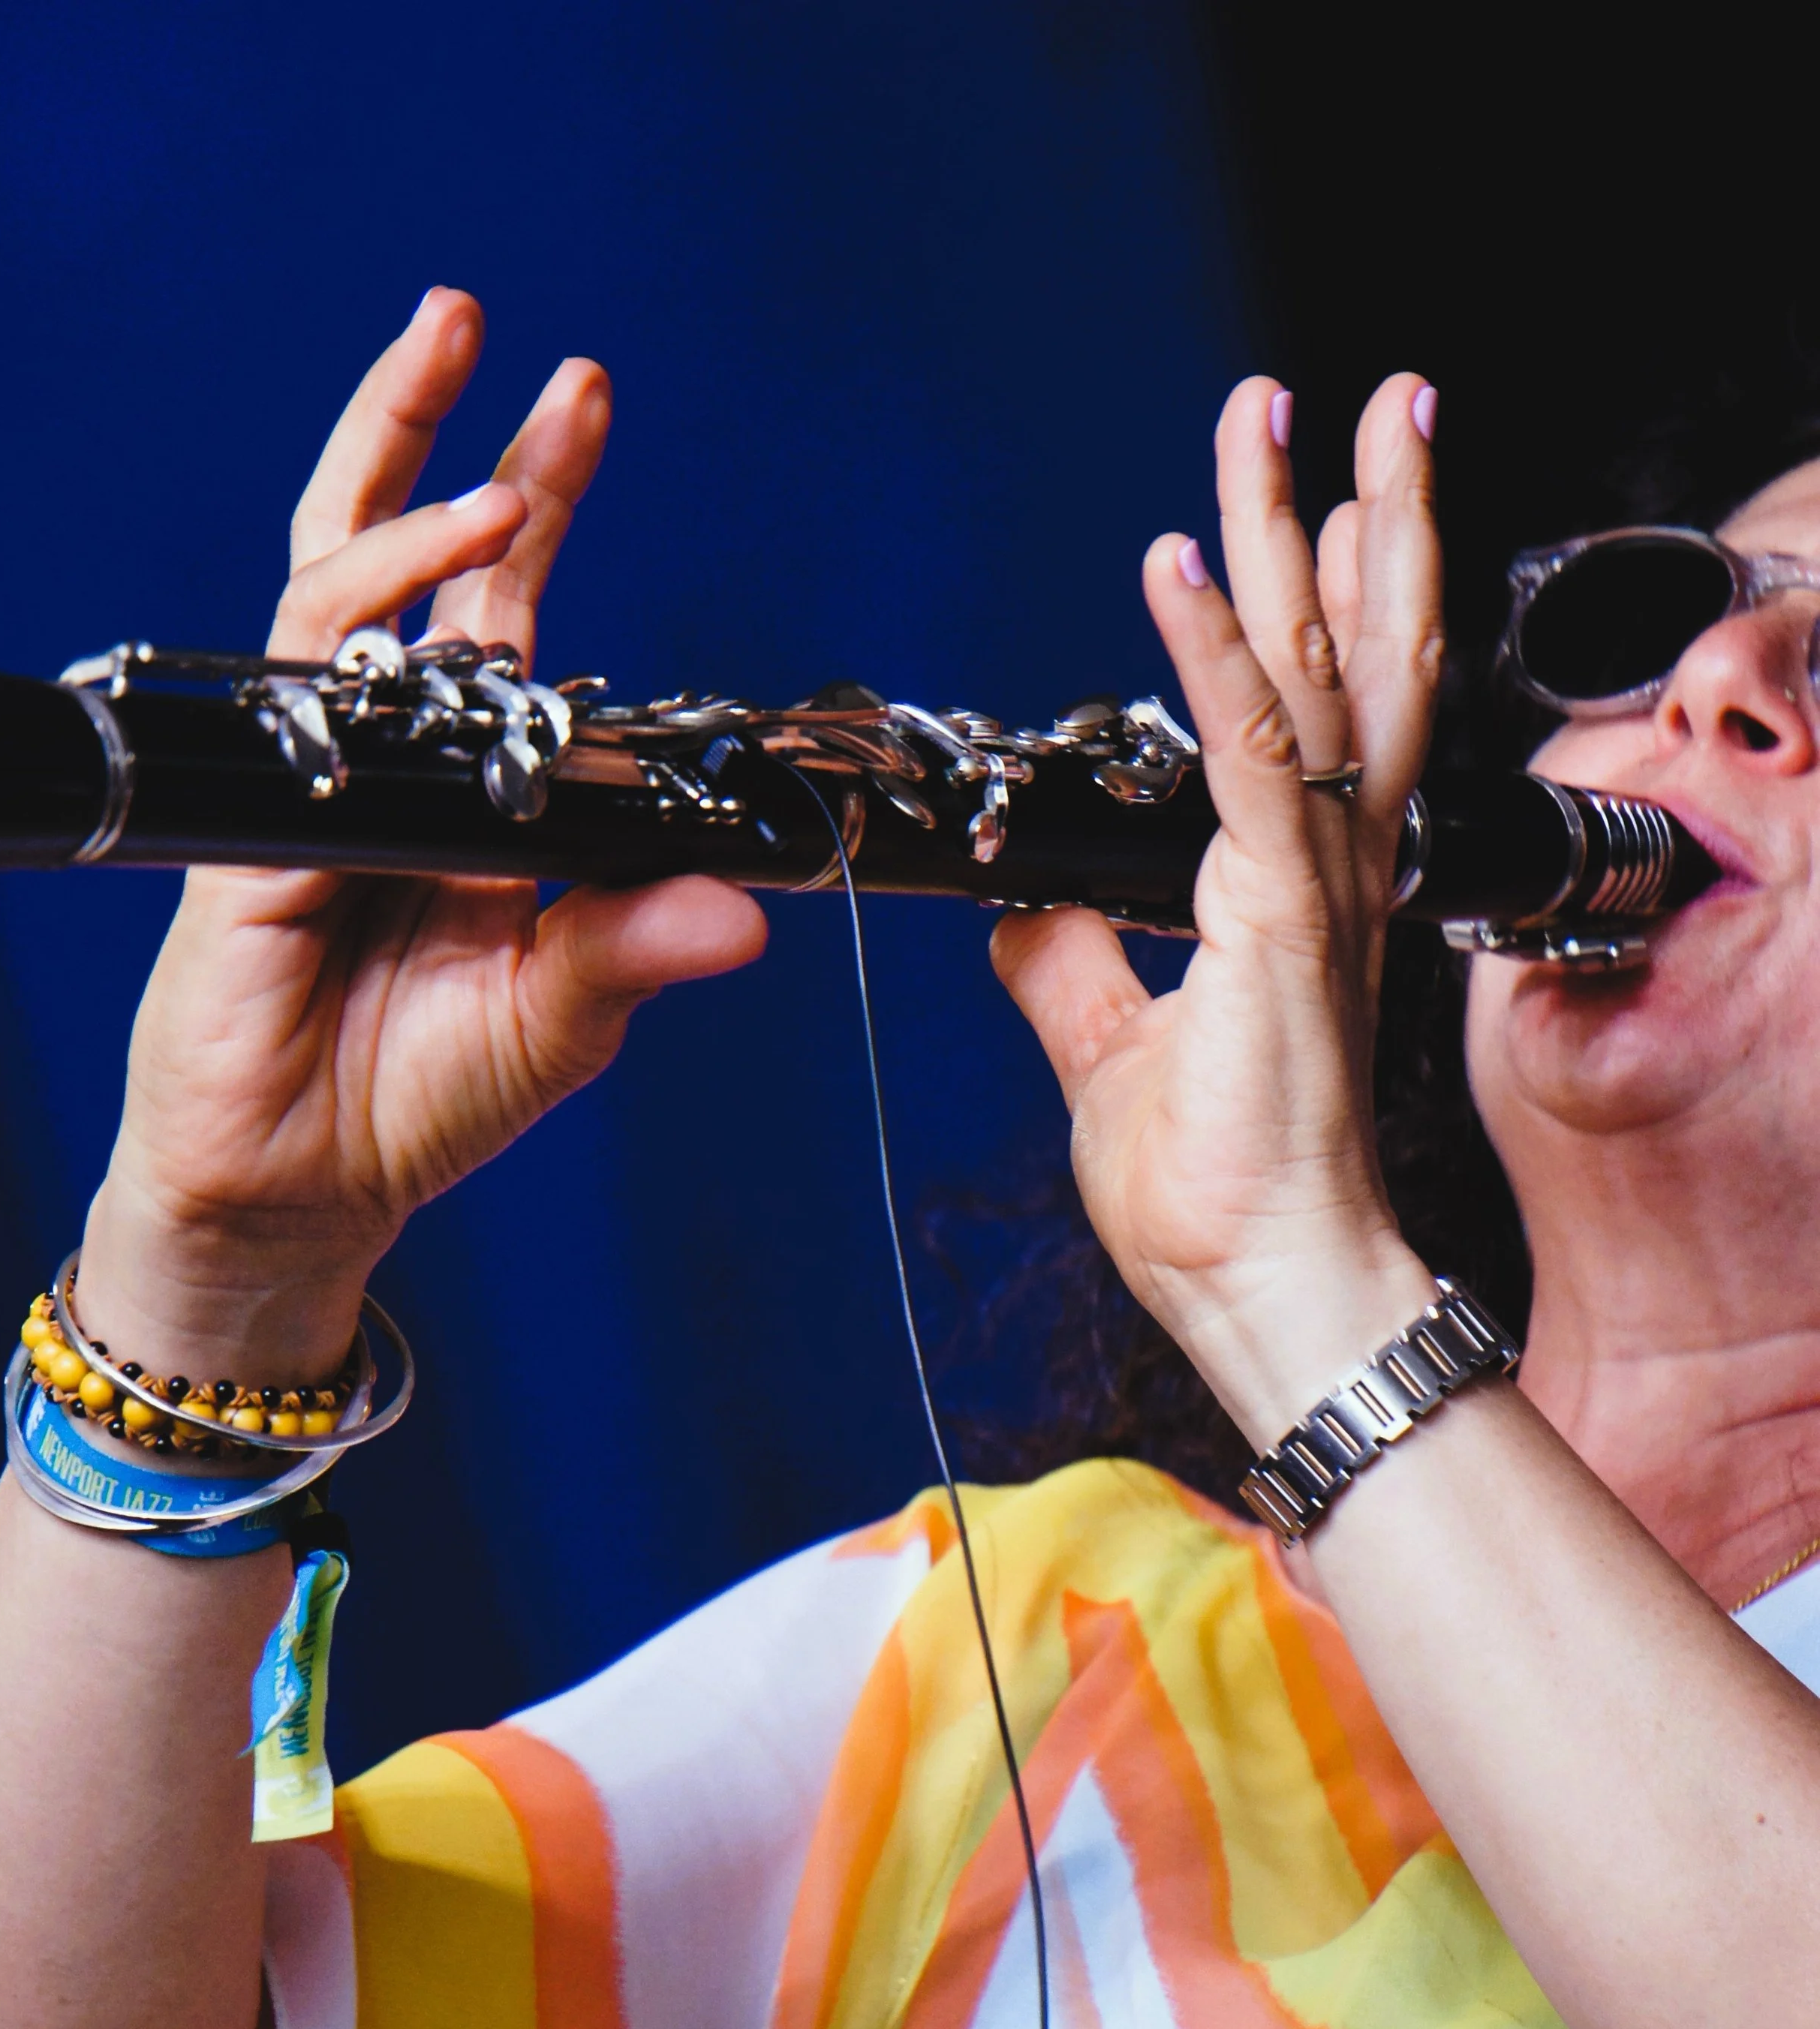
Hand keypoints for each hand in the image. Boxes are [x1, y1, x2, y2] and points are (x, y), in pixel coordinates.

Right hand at [79, 290, 767, 1378]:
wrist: (307, 1184)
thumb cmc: (428, 1095)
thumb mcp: (563, 1012)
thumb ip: (639, 941)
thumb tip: (756, 910)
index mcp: (472, 781)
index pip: (502, 608)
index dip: (532, 504)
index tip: (580, 401)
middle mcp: (392, 757)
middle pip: (407, 559)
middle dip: (443, 435)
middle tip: (484, 323)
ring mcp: (317, 781)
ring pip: (333, 593)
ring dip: (399, 491)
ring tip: (469, 408)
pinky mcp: (254, 830)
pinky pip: (303, 705)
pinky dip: (362, 635)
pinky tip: (420, 598)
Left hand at [994, 375, 1443, 1445]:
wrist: (1258, 1282)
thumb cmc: (1214, 1186)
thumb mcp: (1109, 1049)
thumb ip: (1069, 964)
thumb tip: (1020, 904)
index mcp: (1292, 886)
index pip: (1315, 708)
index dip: (1322, 599)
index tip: (1312, 507)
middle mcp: (1324, 864)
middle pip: (1349, 655)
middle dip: (1348, 517)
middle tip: (1352, 403)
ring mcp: (1313, 884)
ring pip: (1318, 670)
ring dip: (1300, 534)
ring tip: (1291, 420)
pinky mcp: (1277, 916)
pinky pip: (1240, 758)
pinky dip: (1208, 657)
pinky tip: (1178, 565)